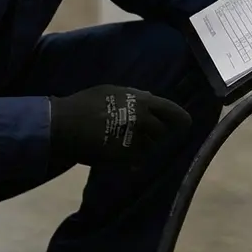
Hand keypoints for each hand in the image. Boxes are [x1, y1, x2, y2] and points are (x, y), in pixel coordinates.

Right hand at [48, 84, 191, 165]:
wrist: (65, 124)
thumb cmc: (85, 103)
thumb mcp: (111, 91)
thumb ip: (133, 97)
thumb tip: (150, 98)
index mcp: (142, 101)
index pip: (172, 111)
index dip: (181, 119)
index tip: (186, 125)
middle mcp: (144, 120)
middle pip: (161, 132)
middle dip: (153, 134)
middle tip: (138, 133)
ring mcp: (135, 140)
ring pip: (149, 147)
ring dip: (141, 146)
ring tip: (123, 142)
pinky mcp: (126, 157)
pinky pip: (137, 161)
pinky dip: (132, 160)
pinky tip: (119, 156)